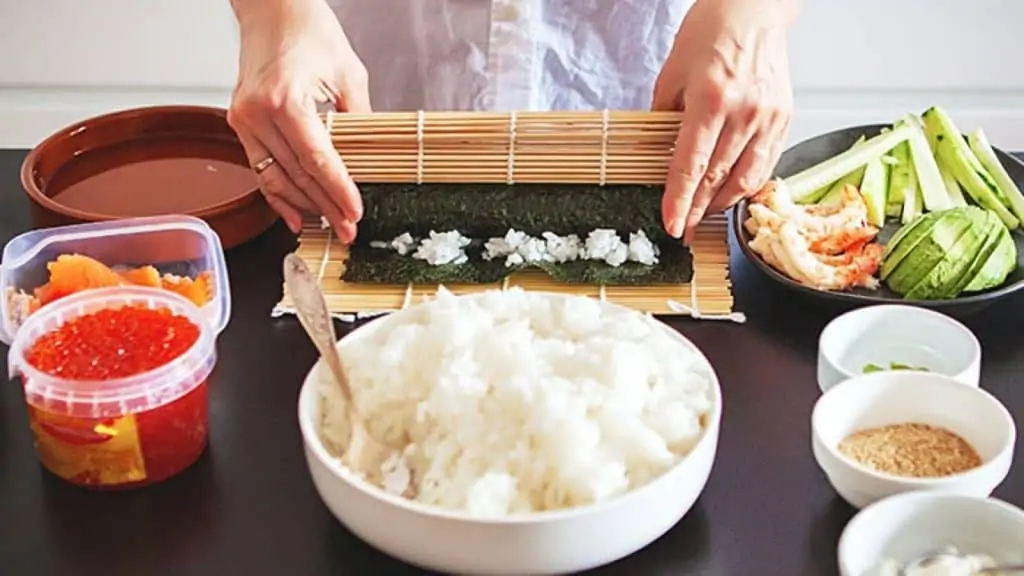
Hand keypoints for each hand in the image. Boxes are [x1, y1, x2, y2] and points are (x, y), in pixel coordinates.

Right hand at [227, 0, 369, 240]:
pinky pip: (260, 168)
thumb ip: (358, 120)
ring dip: (304, 206)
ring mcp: (244, 119)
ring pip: (275, 178)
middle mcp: (258, 113)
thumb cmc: (309, 31)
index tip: (355, 212)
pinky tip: (296, 216)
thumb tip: (369, 161)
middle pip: (297, 174)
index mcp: (285, 99)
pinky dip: (278, 194)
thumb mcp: (349, 74)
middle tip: (348, 230)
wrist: (273, 9)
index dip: (338, 190)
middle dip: (326, 207)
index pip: (317, 159)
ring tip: (329, 226)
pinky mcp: (240, 123)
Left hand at [653, 0, 795, 244]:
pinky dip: (747, 184)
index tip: (671, 225)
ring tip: (705, 215)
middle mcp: (744, 112)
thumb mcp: (672, 73)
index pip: (691, 164)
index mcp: (711, 100)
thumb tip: (658, 154)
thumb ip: (664, 117)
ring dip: (723, 203)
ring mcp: (768, 117)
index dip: (679, 200)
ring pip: (745, 177)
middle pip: (717, 177)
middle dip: (697, 210)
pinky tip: (732, 193)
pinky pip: (766, 164)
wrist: (754, 9)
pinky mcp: (784, 118)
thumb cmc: (710, 32)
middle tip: (684, 232)